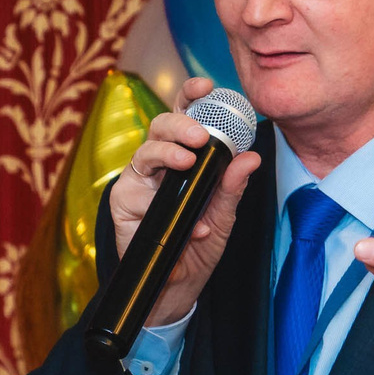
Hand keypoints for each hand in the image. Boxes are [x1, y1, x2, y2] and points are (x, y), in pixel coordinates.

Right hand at [110, 77, 262, 326]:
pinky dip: (164, 205)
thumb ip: (232, 186)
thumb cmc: (197, 247)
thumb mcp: (223, 217)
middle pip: (160, 126)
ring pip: (144, 151)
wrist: (178, 288)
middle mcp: (157, 164)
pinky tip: (191, 225)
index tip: (206, 85)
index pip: (184, 117)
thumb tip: (250, 156)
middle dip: (179, 122)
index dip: (191, 96)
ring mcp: (138, 183)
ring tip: (187, 162)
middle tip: (201, 135)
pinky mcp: (123, 205)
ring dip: (166, 153)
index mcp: (182, 158)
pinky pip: (138, 194)